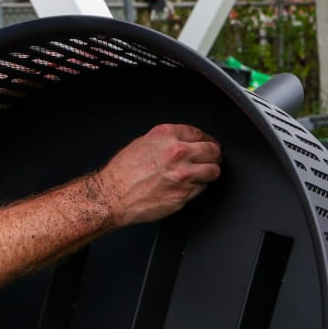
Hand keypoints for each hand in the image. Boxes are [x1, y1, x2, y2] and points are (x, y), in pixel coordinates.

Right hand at [87, 124, 221, 226]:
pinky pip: (202, 188)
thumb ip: (167, 140)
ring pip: (213, 171)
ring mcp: (182, 174)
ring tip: (203, 174)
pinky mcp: (183, 194)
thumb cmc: (123, 172)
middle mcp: (177, 152)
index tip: (207, 145)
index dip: (205, 140)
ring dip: (210, 172)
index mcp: (166, 135)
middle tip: (212, 158)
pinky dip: (197, 188)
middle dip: (214, 155)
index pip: (199, 133)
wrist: (113, 195)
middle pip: (213, 150)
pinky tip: (185, 186)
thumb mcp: (143, 143)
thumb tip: (187, 142)